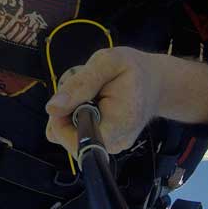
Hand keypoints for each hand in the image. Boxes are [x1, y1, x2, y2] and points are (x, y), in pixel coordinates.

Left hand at [45, 47, 161, 158]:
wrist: (155, 82)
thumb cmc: (133, 69)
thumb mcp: (107, 63)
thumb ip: (79, 84)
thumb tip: (52, 108)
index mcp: (120, 124)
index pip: (76, 142)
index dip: (61, 124)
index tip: (67, 99)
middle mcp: (116, 142)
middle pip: (69, 139)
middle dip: (65, 112)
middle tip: (81, 87)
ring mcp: (111, 145)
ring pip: (71, 135)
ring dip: (71, 111)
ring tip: (89, 91)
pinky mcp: (106, 143)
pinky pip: (79, 133)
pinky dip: (78, 115)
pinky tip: (91, 100)